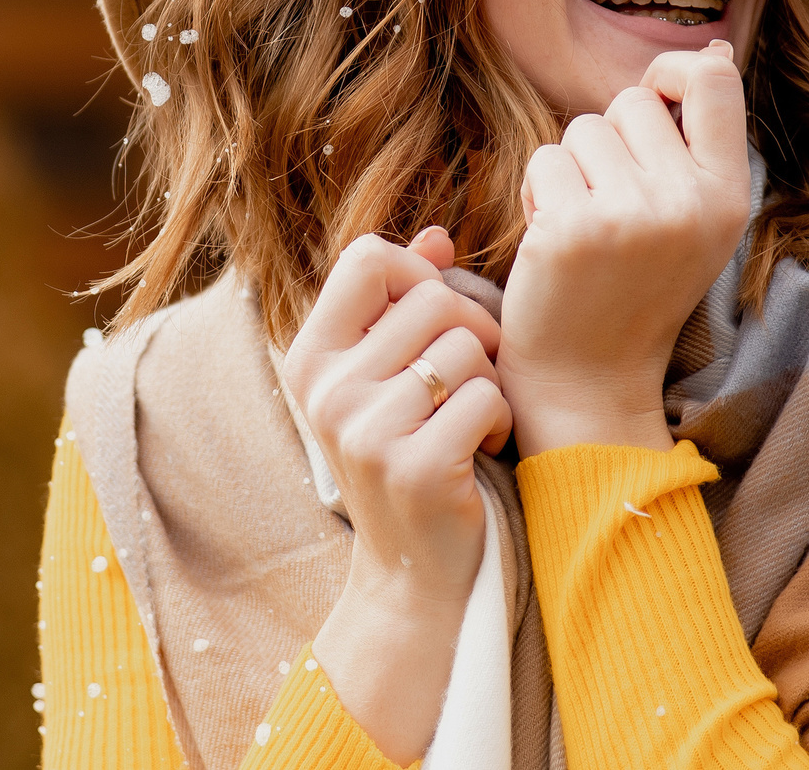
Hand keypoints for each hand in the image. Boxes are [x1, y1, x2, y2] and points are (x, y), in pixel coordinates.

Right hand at [283, 227, 512, 761]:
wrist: (412, 572)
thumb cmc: (406, 456)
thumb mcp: (385, 378)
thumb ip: (404, 304)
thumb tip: (438, 236)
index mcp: (309, 359)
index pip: (367, 257)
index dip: (416, 272)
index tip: (434, 314)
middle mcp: (327, 392)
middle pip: (431, 298)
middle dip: (473, 328)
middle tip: (472, 373)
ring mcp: (366, 432)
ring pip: (466, 345)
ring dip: (489, 379)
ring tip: (470, 415)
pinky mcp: (416, 468)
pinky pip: (486, 395)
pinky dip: (498, 418)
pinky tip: (480, 447)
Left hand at [500, 40, 751, 454]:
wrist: (589, 380)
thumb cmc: (636, 288)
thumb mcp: (693, 217)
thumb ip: (698, 140)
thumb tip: (711, 50)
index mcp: (728, 196)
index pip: (712, 80)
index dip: (672, 75)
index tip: (653, 110)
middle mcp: (687, 202)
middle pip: (631, 102)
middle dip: (609, 140)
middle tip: (611, 203)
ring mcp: (629, 216)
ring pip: (582, 128)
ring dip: (570, 169)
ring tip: (583, 225)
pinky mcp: (571, 229)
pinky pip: (543, 161)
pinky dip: (537, 194)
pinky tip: (552, 241)